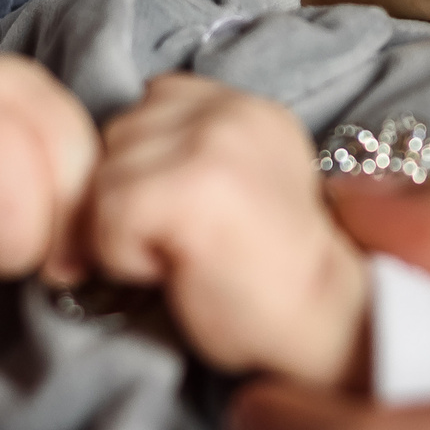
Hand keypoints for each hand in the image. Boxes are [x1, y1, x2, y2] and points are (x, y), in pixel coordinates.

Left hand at [81, 73, 368, 386]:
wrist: (328, 325)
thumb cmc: (273, 274)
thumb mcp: (244, 180)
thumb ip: (190, 148)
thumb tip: (103, 159)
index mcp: (246, 105)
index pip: (150, 104)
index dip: (150, 164)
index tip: (188, 214)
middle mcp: (230, 108)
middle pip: (116, 138)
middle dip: (130, 196)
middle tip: (187, 242)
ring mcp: (208, 143)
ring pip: (102, 181)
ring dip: (125, 232)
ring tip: (186, 256)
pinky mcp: (185, 187)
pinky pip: (104, 223)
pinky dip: (125, 261)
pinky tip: (179, 270)